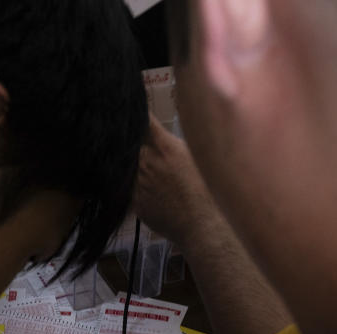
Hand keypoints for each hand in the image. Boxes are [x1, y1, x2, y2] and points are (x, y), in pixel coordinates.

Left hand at [135, 113, 216, 243]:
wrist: (202, 225)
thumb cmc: (207, 192)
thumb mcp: (197, 158)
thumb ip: (175, 145)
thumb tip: (164, 136)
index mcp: (165, 148)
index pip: (144, 120)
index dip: (138, 111)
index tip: (132, 105)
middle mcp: (147, 162)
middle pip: (132, 143)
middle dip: (135, 142)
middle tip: (141, 144)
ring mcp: (137, 183)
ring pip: (129, 166)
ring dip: (134, 165)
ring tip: (153, 174)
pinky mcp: (134, 201)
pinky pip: (129, 187)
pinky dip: (135, 185)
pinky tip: (154, 192)